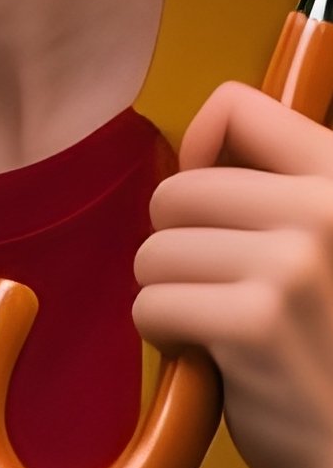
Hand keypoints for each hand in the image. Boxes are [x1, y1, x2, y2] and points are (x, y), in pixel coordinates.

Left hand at [134, 81, 332, 467]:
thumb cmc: (326, 348)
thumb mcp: (327, 247)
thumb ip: (277, 195)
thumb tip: (197, 152)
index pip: (238, 106)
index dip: (201, 147)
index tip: (210, 203)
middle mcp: (327, 211)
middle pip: (177, 191)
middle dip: (179, 246)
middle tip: (227, 294)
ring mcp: (293, 266)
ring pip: (155, 251)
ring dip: (173, 296)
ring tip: (229, 331)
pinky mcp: (254, 322)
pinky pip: (152, 306)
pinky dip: (168, 339)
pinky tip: (220, 361)